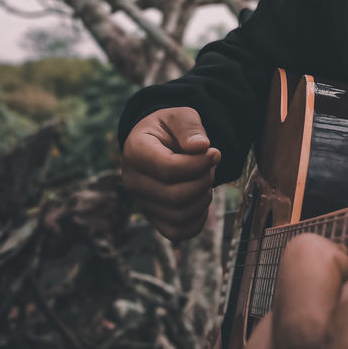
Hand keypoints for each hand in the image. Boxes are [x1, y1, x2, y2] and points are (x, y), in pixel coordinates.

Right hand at [120, 106, 220, 241]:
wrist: (158, 142)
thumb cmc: (170, 128)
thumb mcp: (180, 116)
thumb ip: (190, 127)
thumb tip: (201, 147)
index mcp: (135, 151)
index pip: (168, 169)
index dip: (198, 164)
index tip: (214, 153)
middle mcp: (132, 181)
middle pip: (175, 196)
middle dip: (203, 181)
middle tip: (211, 166)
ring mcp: (141, 202)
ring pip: (179, 216)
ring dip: (203, 198)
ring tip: (206, 179)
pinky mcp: (152, 217)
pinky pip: (177, 232)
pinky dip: (197, 220)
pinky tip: (202, 198)